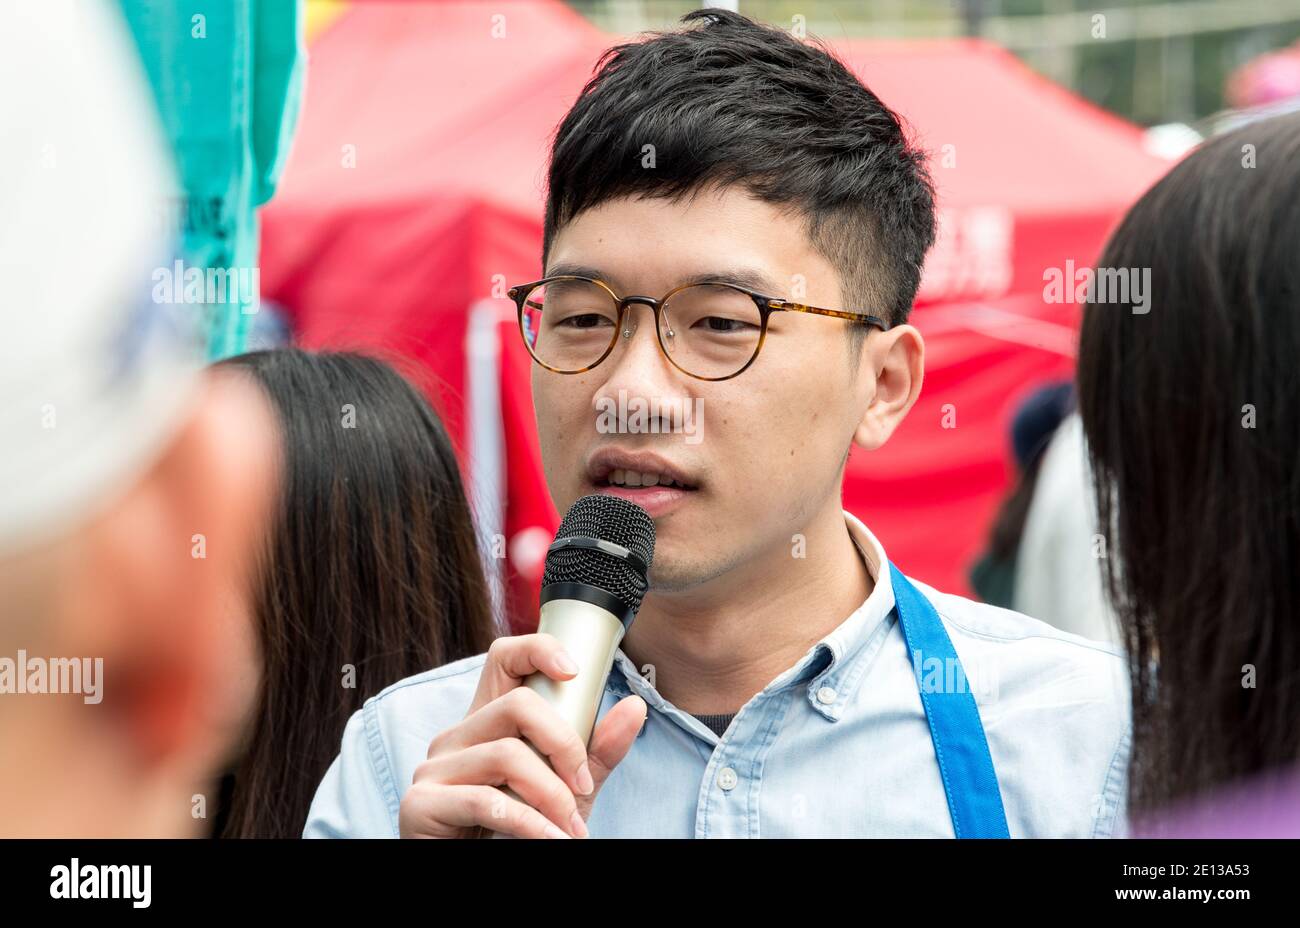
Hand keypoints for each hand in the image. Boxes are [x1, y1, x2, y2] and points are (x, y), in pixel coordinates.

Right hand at [398, 633, 645, 837]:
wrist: (471, 872)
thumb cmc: (518, 835)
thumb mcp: (566, 791)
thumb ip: (596, 754)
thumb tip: (636, 707)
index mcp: (486, 724)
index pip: (503, 658)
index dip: (538, 650)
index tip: (575, 672)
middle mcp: (455, 738)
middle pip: (517, 705)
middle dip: (564, 745)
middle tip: (584, 787)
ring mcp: (433, 769)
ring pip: (506, 755)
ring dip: (552, 796)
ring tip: (570, 829)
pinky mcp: (421, 804)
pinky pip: (486, 801)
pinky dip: (530, 825)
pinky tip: (550, 840)